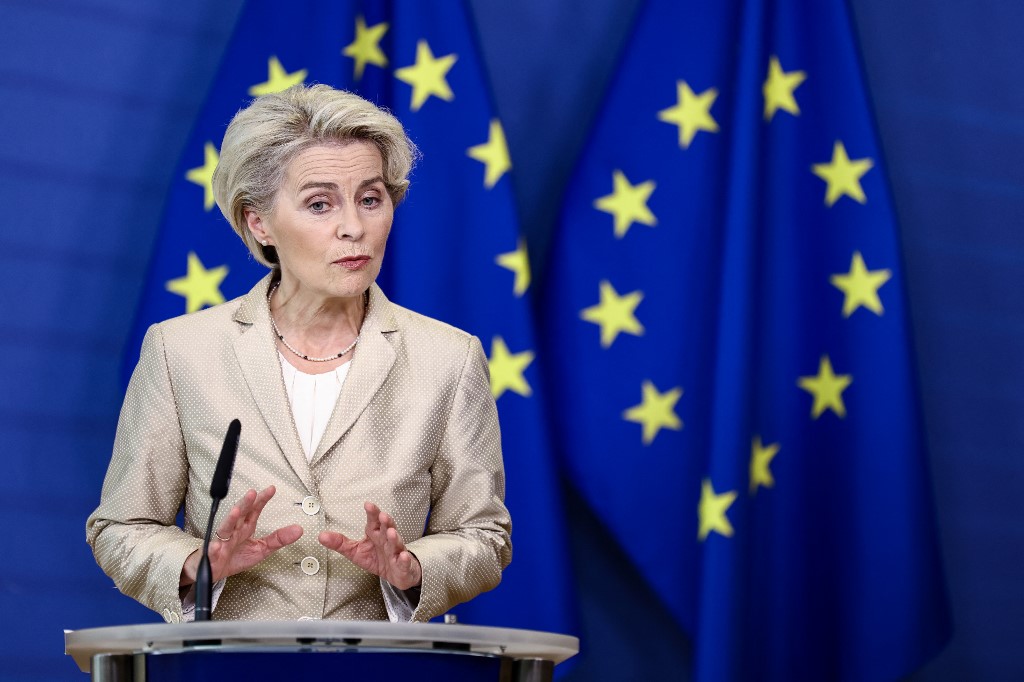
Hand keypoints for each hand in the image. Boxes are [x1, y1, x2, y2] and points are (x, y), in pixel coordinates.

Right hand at [181, 486, 302, 585]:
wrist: (215, 571)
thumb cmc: (236, 557)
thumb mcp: (261, 549)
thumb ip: (279, 539)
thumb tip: (299, 529)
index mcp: (246, 528)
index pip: (254, 510)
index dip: (262, 499)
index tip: (272, 489)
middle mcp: (234, 531)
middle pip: (240, 514)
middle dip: (245, 503)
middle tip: (253, 493)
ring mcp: (222, 541)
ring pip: (225, 528)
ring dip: (230, 519)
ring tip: (236, 511)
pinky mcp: (212, 555)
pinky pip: (211, 551)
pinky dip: (212, 548)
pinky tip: (215, 545)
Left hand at [318, 501, 421, 590]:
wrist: (395, 573)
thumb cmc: (376, 558)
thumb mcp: (355, 551)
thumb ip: (339, 543)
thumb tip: (321, 536)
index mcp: (375, 534)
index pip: (373, 522)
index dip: (372, 513)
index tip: (368, 504)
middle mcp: (387, 540)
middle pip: (387, 528)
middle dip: (385, 522)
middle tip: (382, 515)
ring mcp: (396, 552)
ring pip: (396, 543)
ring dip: (394, 537)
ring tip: (391, 533)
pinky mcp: (403, 565)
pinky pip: (404, 562)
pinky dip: (404, 559)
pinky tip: (403, 556)